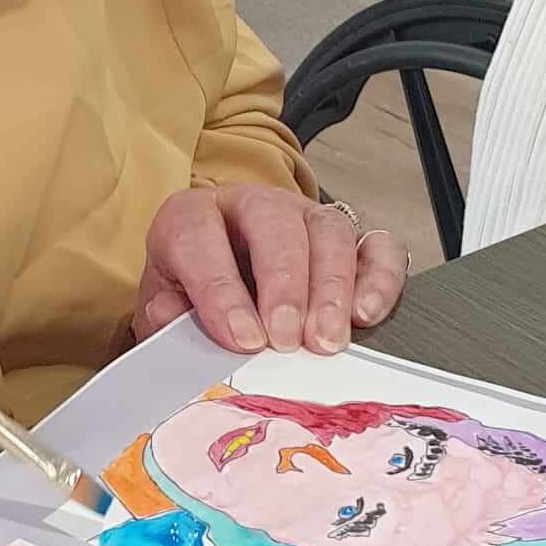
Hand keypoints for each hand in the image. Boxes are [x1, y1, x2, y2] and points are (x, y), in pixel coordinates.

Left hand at [132, 184, 408, 355]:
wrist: (216, 282)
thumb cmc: (190, 297)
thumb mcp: (166, 310)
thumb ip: (171, 323)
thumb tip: (187, 339)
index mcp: (191, 216)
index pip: (199, 237)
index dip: (220, 290)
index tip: (242, 338)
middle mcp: (250, 205)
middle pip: (274, 223)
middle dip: (284, 285)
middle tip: (287, 339)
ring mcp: (304, 217)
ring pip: (328, 231)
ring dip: (331, 289)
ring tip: (325, 340)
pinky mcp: (348, 237)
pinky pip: (377, 245)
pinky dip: (379, 279)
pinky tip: (365, 314)